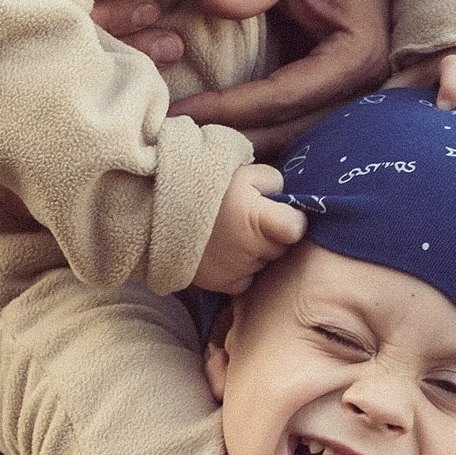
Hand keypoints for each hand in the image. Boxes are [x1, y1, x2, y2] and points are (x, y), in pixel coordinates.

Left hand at [170, 0, 393, 151]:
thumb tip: (209, 0)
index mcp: (357, 56)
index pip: (284, 97)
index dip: (231, 108)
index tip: (183, 112)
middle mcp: (360, 87)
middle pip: (288, 131)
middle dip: (233, 136)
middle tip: (178, 141)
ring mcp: (348, 96)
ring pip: (290, 137)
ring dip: (242, 142)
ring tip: (191, 142)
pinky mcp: (330, 94)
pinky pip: (290, 124)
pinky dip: (254, 130)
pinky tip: (216, 132)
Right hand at [195, 163, 306, 294]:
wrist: (158, 208)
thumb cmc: (204, 184)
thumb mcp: (242, 171)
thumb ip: (272, 181)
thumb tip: (282, 196)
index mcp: (260, 220)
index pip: (297, 228)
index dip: (293, 220)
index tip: (283, 213)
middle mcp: (251, 250)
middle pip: (280, 248)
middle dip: (273, 236)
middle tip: (252, 220)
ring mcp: (237, 269)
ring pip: (263, 264)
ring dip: (256, 252)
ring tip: (234, 233)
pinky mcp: (221, 283)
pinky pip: (245, 280)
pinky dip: (240, 270)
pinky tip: (226, 252)